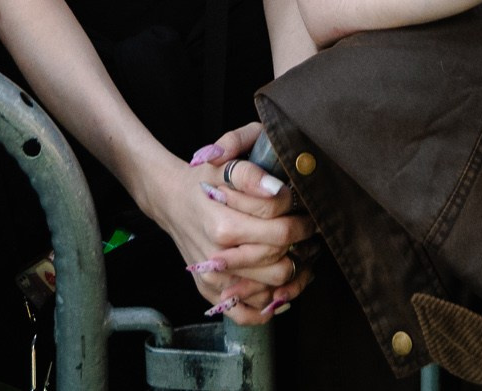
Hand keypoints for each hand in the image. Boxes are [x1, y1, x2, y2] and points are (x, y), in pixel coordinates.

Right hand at [150, 130, 312, 324]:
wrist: (171, 201)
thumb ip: (252, 176)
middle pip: (280, 266)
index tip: (308, 214)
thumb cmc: (202, 183)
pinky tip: (282, 288)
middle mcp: (218, 259)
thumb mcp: (225, 167)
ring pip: (270, 292)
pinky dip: (269, 307)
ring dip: (294, 277)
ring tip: (302, 256)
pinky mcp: (211, 293)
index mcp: (223, 226)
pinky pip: (246, 314)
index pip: (280, 233)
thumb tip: (279, 191)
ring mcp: (214, 281)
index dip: (302, 223)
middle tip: (309, 235)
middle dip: (302, 250)